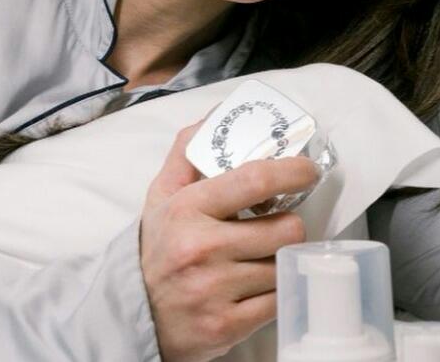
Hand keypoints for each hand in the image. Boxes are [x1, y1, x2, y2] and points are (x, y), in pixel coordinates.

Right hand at [140, 122, 318, 361]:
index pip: (253, 180)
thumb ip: (188, 151)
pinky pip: (278, 301)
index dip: (291, 171)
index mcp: (188, 208)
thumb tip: (217, 114)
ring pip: (284, 265)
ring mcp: (215, 289)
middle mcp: (201, 247)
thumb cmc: (156, 247)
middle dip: (289, 226)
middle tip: (277, 226)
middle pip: (284, 228)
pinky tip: (257, 286)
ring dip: (280, 260)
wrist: (132, 314)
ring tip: (261, 258)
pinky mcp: (227, 326)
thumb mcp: (162, 194)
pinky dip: (276, 293)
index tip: (307, 170)